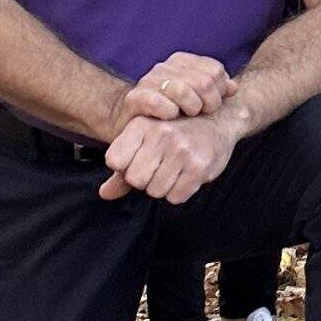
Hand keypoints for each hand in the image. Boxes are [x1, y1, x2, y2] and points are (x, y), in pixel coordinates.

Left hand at [99, 110, 239, 205]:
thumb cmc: (173, 133)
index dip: (124, 167)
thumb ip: (122, 167)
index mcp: (143, 125)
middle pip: (135, 179)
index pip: (114, 160)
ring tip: (172, 171)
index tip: (137, 160)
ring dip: (162, 187)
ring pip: (155, 191)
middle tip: (157, 168)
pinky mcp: (199, 168)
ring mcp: (182, 151)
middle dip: (144, 180)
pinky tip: (184, 176)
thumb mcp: (145, 138)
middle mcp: (161, 135)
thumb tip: (104, 194)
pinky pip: (175, 197)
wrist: (216, 122)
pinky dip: (178, 192)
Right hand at [117, 52, 232, 126]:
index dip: (219, 91)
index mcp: (181, 61)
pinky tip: (170, 117)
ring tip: (188, 116)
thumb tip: (233, 87)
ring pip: (183, 90)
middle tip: (202, 114)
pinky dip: (169, 112)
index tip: (212, 105)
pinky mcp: (135, 99)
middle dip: (209, 103)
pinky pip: (159, 102)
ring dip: (191, 108)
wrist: (131, 124)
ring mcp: (148, 81)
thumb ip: (216, 90)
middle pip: (204, 81)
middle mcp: (165, 67)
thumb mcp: (197, 99)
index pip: (215, 70)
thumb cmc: (169, 113)